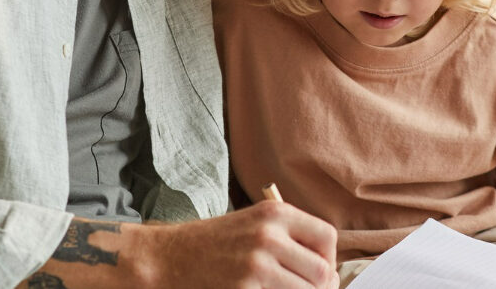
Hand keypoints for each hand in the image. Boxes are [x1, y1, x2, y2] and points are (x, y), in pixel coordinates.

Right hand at [26, 203, 337, 288]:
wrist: (166, 259)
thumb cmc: (211, 244)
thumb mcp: (252, 225)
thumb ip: (287, 238)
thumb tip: (326, 268)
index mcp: (276, 213)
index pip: (328, 238)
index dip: (329, 261)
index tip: (320, 274)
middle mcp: (270, 235)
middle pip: (322, 272)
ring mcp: (258, 263)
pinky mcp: (245, 288)